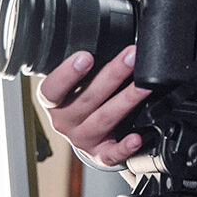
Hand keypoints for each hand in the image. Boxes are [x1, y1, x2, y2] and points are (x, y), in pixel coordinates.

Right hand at [37, 45, 152, 167]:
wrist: (86, 138)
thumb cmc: (81, 103)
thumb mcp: (74, 86)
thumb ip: (84, 69)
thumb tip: (110, 41)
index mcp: (53, 102)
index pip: (52, 90)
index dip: (67, 73)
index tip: (86, 56)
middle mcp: (64, 122)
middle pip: (88, 99)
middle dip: (113, 75)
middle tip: (131, 57)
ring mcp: (82, 140)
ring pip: (104, 119)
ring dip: (126, 101)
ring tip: (144, 87)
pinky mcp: (99, 155)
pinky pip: (112, 154)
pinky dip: (125, 146)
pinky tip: (136, 137)